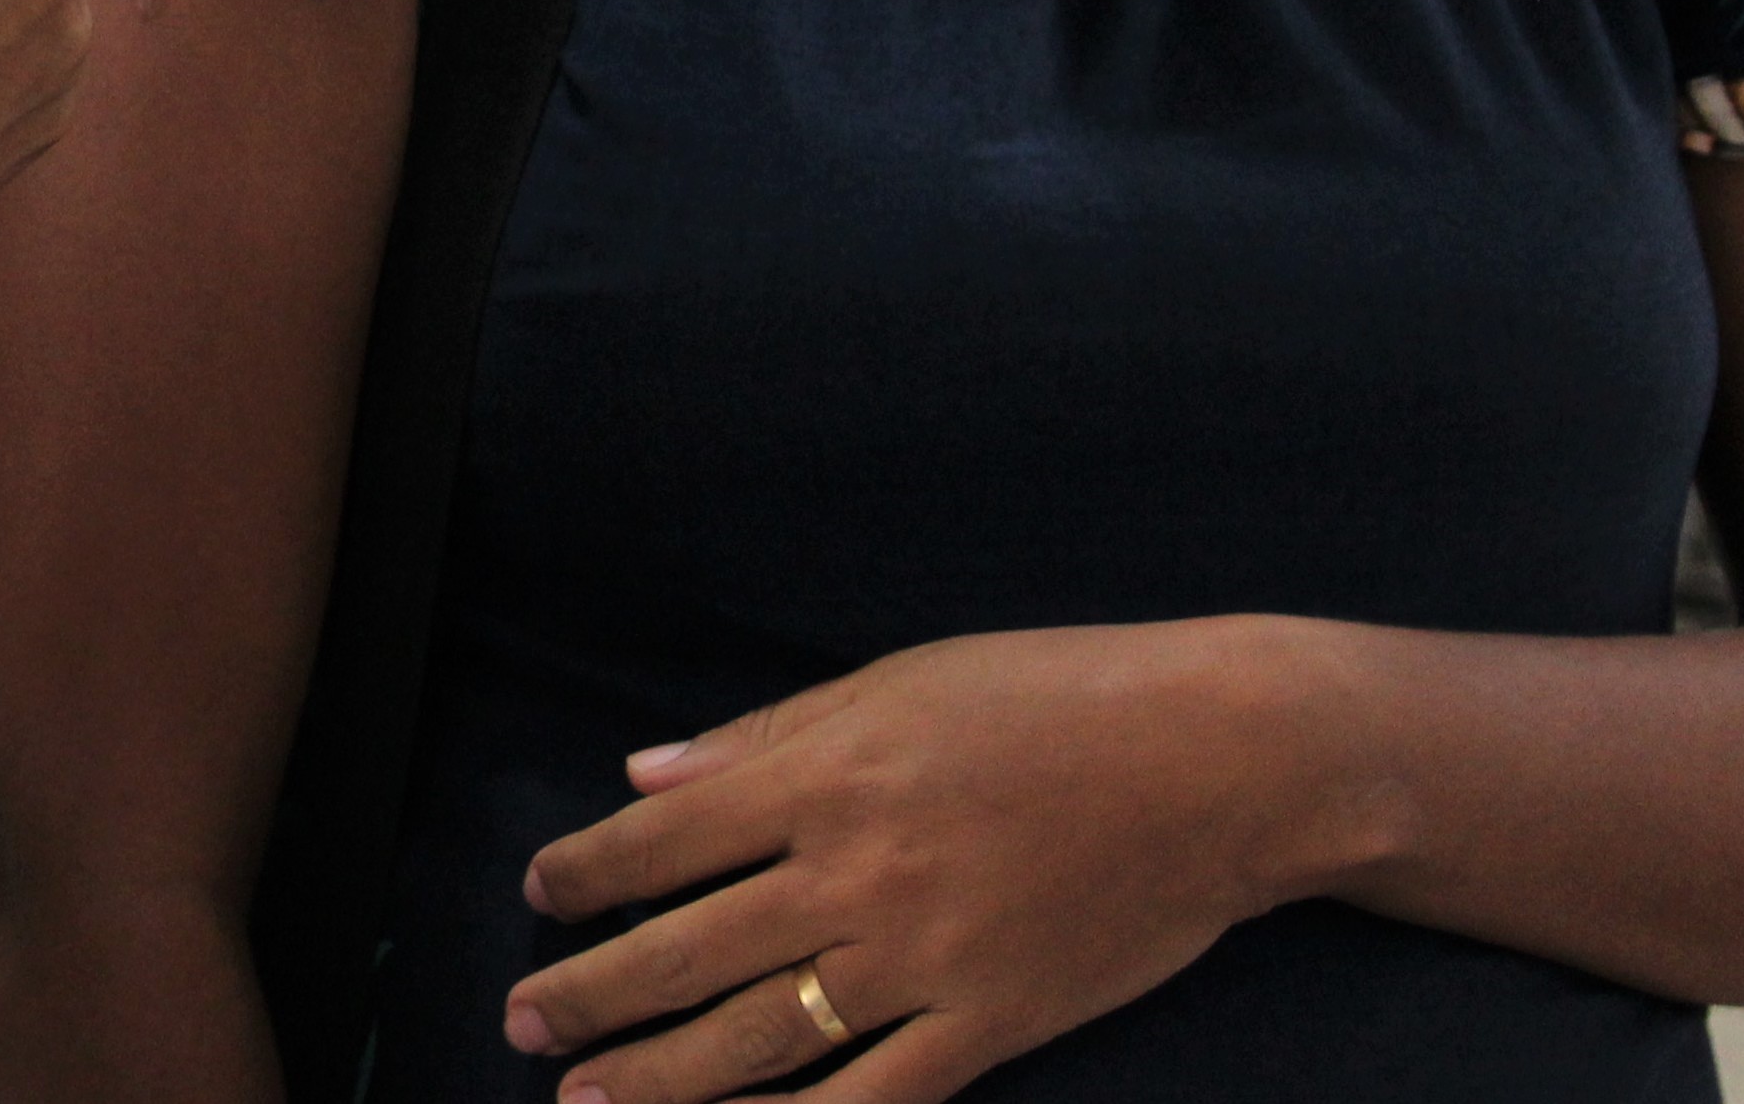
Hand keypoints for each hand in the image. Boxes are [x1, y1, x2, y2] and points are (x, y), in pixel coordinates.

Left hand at [506, 620, 1359, 1101]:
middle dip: (591, 991)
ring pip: (759, 1037)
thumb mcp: (900, 682)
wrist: (1220, 760)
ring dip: (658, 1074)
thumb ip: (768, 738)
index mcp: (828, 773)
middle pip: (688, 949)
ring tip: (582, 1098)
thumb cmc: (1058, 696)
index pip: (665, 839)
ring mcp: (925, 959)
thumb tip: (647, 778)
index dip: (587, 873)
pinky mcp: (993, 1024)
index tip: (540, 892)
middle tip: (523, 1019)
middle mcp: (858, 871)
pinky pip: (875, 1099)